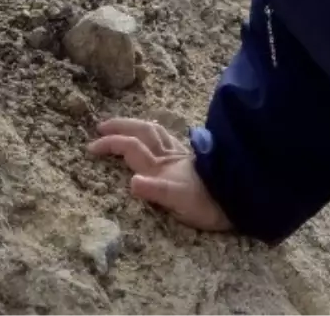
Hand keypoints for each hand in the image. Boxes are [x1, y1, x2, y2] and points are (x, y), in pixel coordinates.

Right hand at [88, 118, 231, 232]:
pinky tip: (157, 135)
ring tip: (125, 125)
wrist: (238, 196)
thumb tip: (132, 181)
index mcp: (161, 166)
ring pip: (155, 131)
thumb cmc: (206, 204)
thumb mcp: (179, 202)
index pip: (130, 147)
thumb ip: (156, 190)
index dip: (110, 144)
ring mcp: (180, 155)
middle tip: (101, 126)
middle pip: (142, 131)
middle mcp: (168, 156)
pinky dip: (156, 132)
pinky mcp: (190, 158)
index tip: (90, 147)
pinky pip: (167, 138)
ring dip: (137, 125)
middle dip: (120, 126)